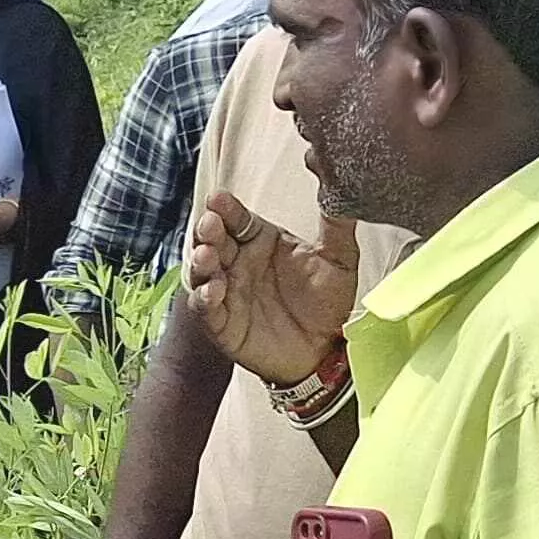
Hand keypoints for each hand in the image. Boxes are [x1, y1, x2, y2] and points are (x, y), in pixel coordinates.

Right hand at [184, 192, 358, 386]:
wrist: (327, 350)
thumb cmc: (328, 303)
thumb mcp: (339, 259)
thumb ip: (336, 225)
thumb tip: (337, 187)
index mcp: (261, 240)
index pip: (238, 218)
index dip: (227, 208)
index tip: (220, 199)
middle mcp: (239, 262)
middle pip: (213, 239)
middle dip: (207, 229)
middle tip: (210, 223)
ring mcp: (227, 291)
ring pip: (202, 271)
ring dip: (200, 261)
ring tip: (207, 255)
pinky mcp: (222, 322)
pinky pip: (204, 308)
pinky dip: (204, 298)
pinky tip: (213, 290)